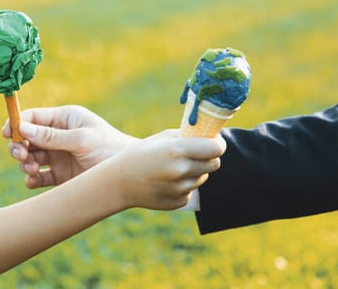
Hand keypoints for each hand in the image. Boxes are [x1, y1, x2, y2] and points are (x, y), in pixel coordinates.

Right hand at [2, 105, 138, 187]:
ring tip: (32, 169)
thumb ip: (51, 136)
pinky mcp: (60, 175)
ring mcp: (58, 156)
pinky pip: (38, 176)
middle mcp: (59, 135)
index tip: (8, 134)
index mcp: (65, 119)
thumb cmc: (109, 149)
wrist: (128, 175)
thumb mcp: (81, 139)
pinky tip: (32, 181)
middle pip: (27, 138)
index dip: (18, 124)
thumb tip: (21, 128)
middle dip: (19, 146)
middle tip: (22, 156)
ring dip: (25, 163)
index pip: (33, 117)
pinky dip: (31, 179)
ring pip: (30, 157)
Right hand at [104, 133, 225, 209]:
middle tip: (199, 154)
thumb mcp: (160, 138)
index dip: (218, 144)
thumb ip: (186, 136)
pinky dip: (184, 185)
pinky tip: (167, 182)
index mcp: (177, 150)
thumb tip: (209, 136)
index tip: (215, 142)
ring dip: (195, 172)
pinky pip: (191, 191)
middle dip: (210, 157)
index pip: (215, 148)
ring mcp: (180, 189)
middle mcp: (181, 170)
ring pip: (203, 178)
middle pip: (214, 164)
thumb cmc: (139, 155)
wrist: (119, 183)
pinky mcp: (179, 202)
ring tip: (174, 168)